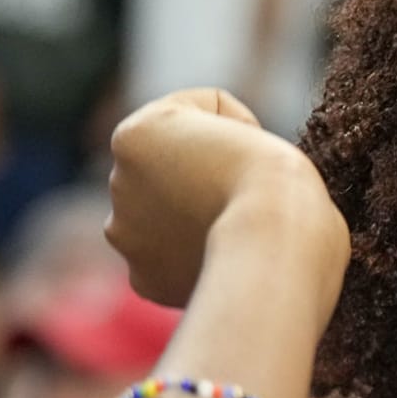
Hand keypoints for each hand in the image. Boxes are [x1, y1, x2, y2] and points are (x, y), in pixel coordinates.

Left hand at [105, 89, 344, 309]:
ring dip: (192, 218)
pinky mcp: (145, 280)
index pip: (195, 117)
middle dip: (202, 178)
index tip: (255, 155)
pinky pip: (169, 261)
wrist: (278, 244)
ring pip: (166, 216)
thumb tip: (197, 187)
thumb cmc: (276, 181)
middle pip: (173, 170)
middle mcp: (117, 184)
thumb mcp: (242, 128)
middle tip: (246, 195)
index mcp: (134, 136)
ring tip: (235, 229)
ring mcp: (126, 236)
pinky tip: (220, 257)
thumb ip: (210, 142)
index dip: (237, 132)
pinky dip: (190, 259)